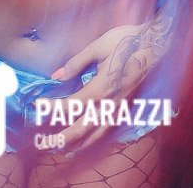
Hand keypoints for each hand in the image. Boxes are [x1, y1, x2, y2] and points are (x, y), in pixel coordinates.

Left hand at [49, 15, 170, 152]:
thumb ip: (76, 63)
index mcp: (101, 88)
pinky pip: (108, 128)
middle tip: (44, 144)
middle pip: (82, 128)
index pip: (71, 105)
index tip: (37, 106)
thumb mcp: (98, 46)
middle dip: (61, 138)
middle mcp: (110, 103)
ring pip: (97, 134)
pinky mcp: (126, 105)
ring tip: (63, 151)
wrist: (155, 44)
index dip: (51, 108)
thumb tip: (56, 76)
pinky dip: (96, 139)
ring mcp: (120, 106)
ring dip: (78, 144)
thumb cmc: (127, 41)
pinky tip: (89, 141)